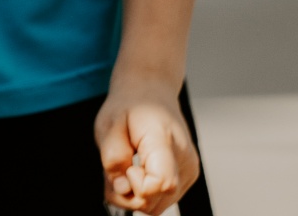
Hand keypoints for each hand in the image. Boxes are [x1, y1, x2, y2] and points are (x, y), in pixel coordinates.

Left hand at [94, 79, 199, 212]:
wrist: (152, 92)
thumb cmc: (132, 106)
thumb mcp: (109, 124)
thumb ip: (112, 158)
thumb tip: (122, 188)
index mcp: (164, 140)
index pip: (161, 183)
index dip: (136, 186)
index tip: (127, 168)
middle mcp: (184, 158)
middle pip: (156, 202)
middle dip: (128, 194)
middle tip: (119, 168)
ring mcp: (188, 170)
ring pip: (156, 207)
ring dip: (133, 196)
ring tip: (127, 167)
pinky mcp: (186, 178)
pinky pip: (160, 202)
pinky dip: (142, 194)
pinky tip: (138, 171)